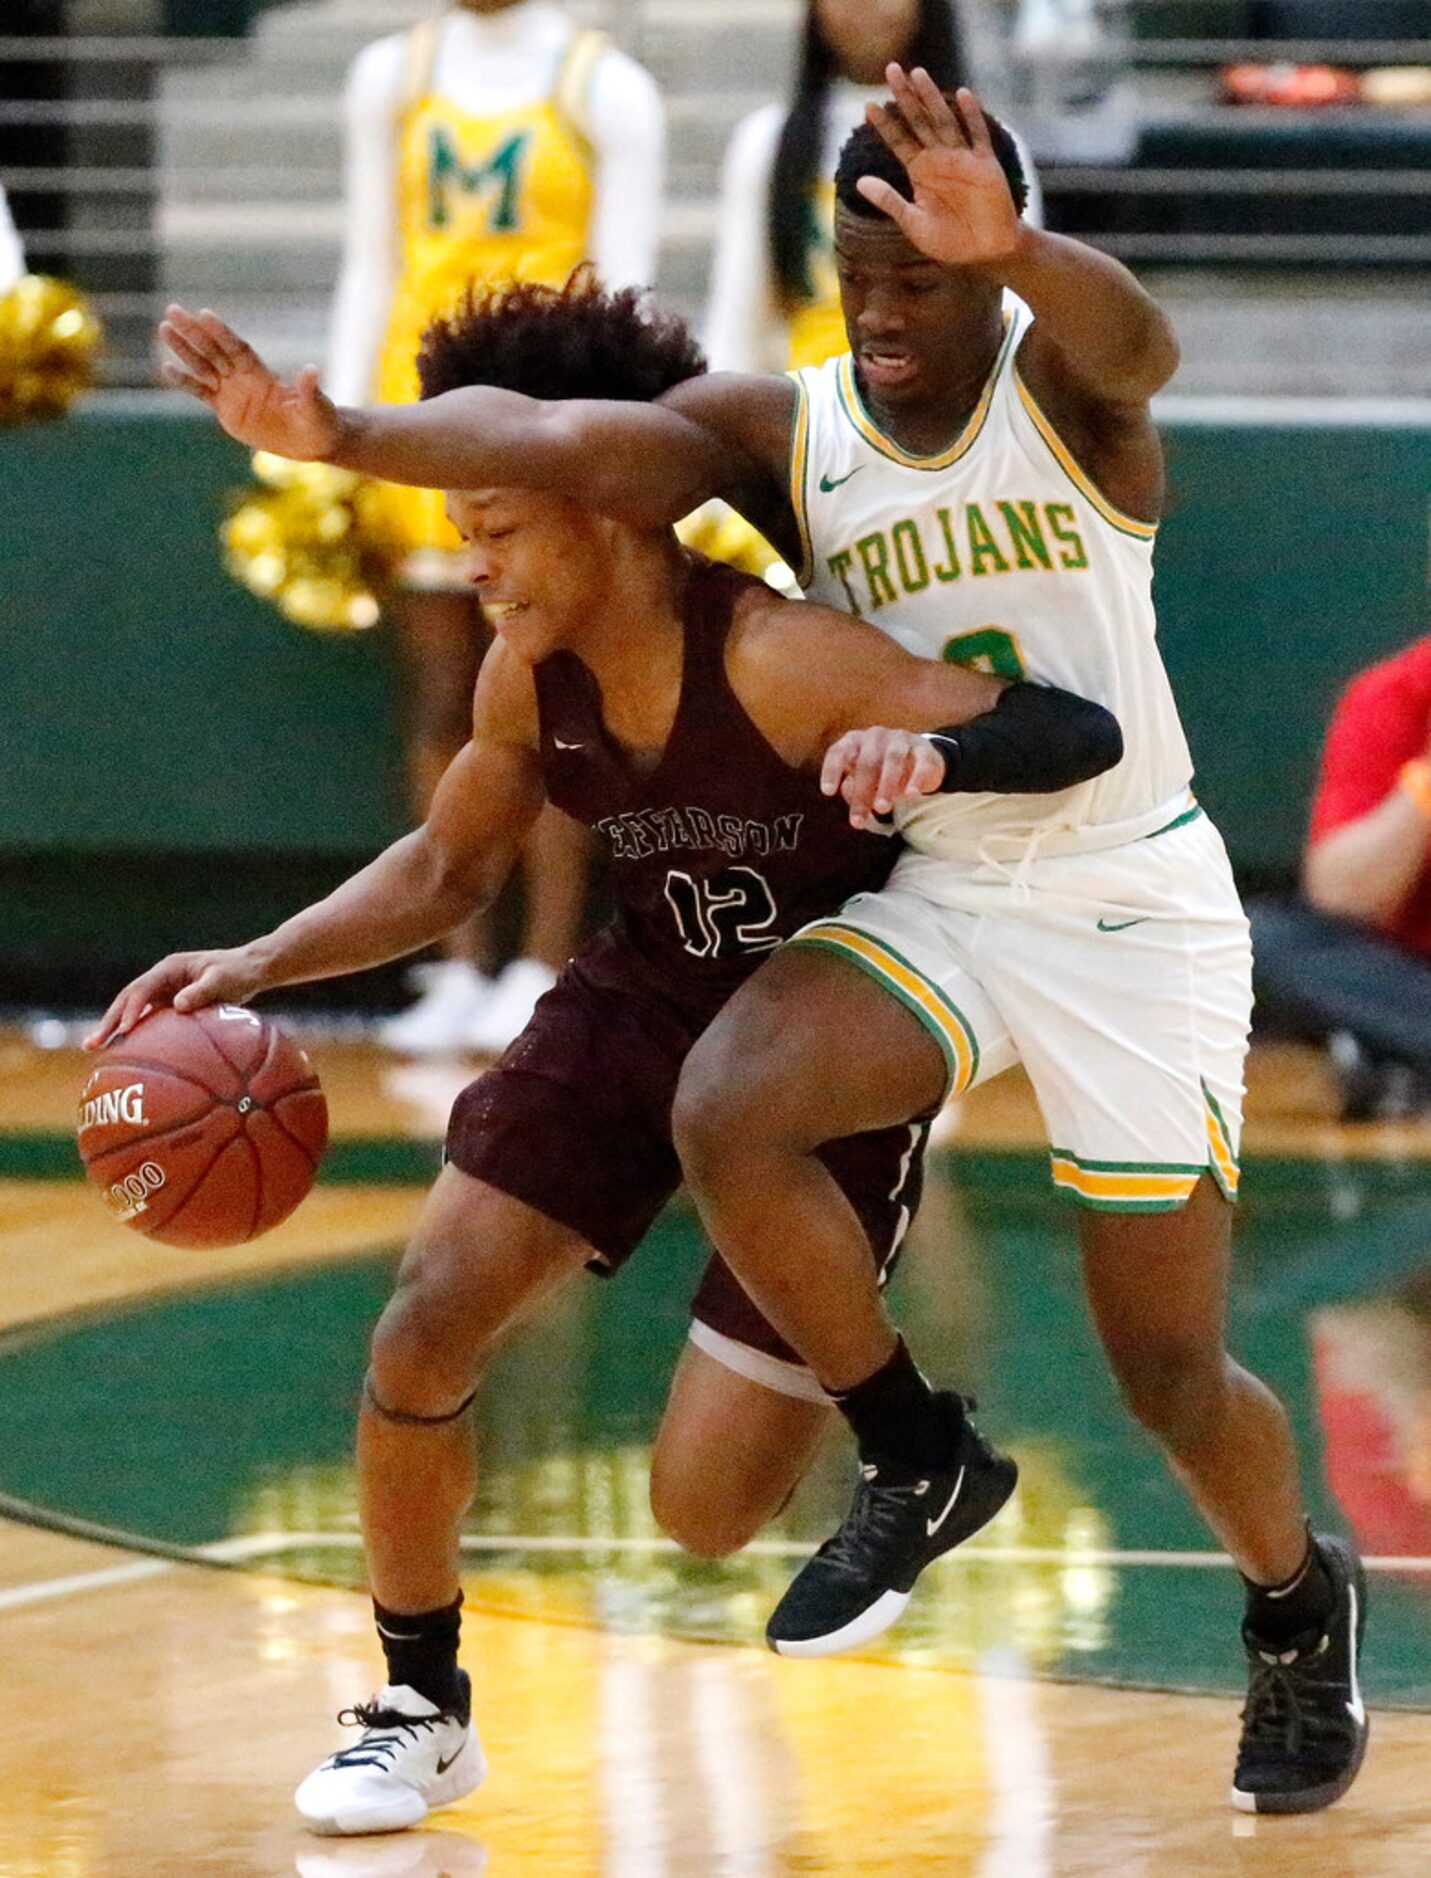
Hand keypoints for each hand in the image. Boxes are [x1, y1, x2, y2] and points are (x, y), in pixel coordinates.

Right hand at [85, 946, 268, 1050]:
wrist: (251, 970)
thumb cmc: (239, 972)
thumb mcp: (222, 979)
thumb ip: (202, 991)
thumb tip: (178, 1005)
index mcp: (168, 969)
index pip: (142, 990)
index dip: (131, 1009)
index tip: (125, 1030)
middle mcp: (160, 979)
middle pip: (128, 1001)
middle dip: (109, 1022)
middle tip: (91, 1045)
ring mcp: (163, 992)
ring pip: (133, 1011)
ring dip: (114, 1029)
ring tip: (94, 1050)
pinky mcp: (170, 1005)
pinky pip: (148, 1020)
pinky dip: (135, 1034)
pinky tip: (126, 1054)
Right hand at [158, 304, 339, 459]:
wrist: (311, 440)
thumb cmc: (319, 420)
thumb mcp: (316, 407)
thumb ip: (308, 390)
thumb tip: (312, 370)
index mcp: (263, 374)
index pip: (238, 349)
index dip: (222, 333)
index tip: (204, 314)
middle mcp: (244, 378)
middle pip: (214, 350)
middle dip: (193, 332)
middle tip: (172, 310)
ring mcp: (233, 392)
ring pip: (203, 366)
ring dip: (184, 349)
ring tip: (164, 329)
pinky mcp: (226, 410)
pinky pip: (201, 393)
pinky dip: (185, 381)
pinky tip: (166, 367)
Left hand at [821, 727, 945, 829]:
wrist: (919, 762)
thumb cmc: (879, 774)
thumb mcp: (862, 781)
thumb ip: (852, 788)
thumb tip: (849, 793)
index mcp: (855, 741)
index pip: (839, 752)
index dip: (832, 770)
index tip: (828, 792)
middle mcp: (876, 736)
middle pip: (867, 762)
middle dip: (862, 793)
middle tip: (858, 820)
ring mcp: (901, 739)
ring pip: (893, 759)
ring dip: (886, 785)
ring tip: (881, 808)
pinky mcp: (924, 750)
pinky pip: (920, 763)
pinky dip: (915, 779)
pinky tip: (911, 795)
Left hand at [860, 70, 1022, 268]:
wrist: (985, 252)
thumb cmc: (948, 241)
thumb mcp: (913, 223)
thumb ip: (889, 200)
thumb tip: (859, 182)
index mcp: (920, 172)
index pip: (899, 141)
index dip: (885, 124)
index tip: (867, 105)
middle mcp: (939, 159)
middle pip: (919, 121)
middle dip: (905, 96)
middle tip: (890, 69)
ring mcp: (962, 158)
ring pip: (944, 121)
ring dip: (932, 97)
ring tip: (918, 73)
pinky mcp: (985, 164)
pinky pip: (977, 135)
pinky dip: (971, 116)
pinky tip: (962, 95)